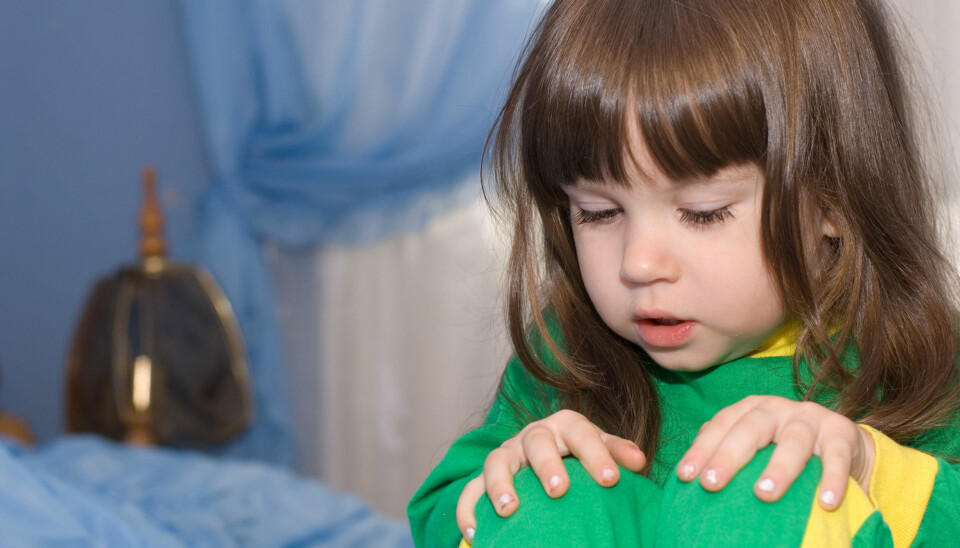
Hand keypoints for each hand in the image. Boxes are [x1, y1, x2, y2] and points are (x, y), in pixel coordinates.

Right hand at [456, 409, 645, 542]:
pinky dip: (468, 509)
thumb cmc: (580, 456)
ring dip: (500, 484)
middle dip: (548, 465)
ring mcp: (507, 454)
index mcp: (566, 425)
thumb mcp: (601, 449)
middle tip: (559, 490)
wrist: (549, 454)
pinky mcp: (485, 475)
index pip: (582, 434)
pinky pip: (470, 490)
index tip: (611, 480)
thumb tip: (638, 462)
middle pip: (538, 443)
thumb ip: (617, 453)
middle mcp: (534, 435)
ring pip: (497, 461)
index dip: (596, 454)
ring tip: (508, 510)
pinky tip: (475, 533)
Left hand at [676, 395, 874, 509]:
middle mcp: (778, 408)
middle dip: (728, 455)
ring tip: (764, 495)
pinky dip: (832, 478)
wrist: (843, 444)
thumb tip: (691, 478)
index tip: (685, 476)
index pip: (721, 425)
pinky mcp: (842, 432)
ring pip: (794, 440)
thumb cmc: (784, 449)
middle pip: (750, 428)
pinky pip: (837, 456)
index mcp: (751, 409)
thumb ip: (728, 452)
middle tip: (711, 483)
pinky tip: (825, 503)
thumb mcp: (757, 444)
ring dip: (778, 467)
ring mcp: (810, 418)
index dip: (701, 449)